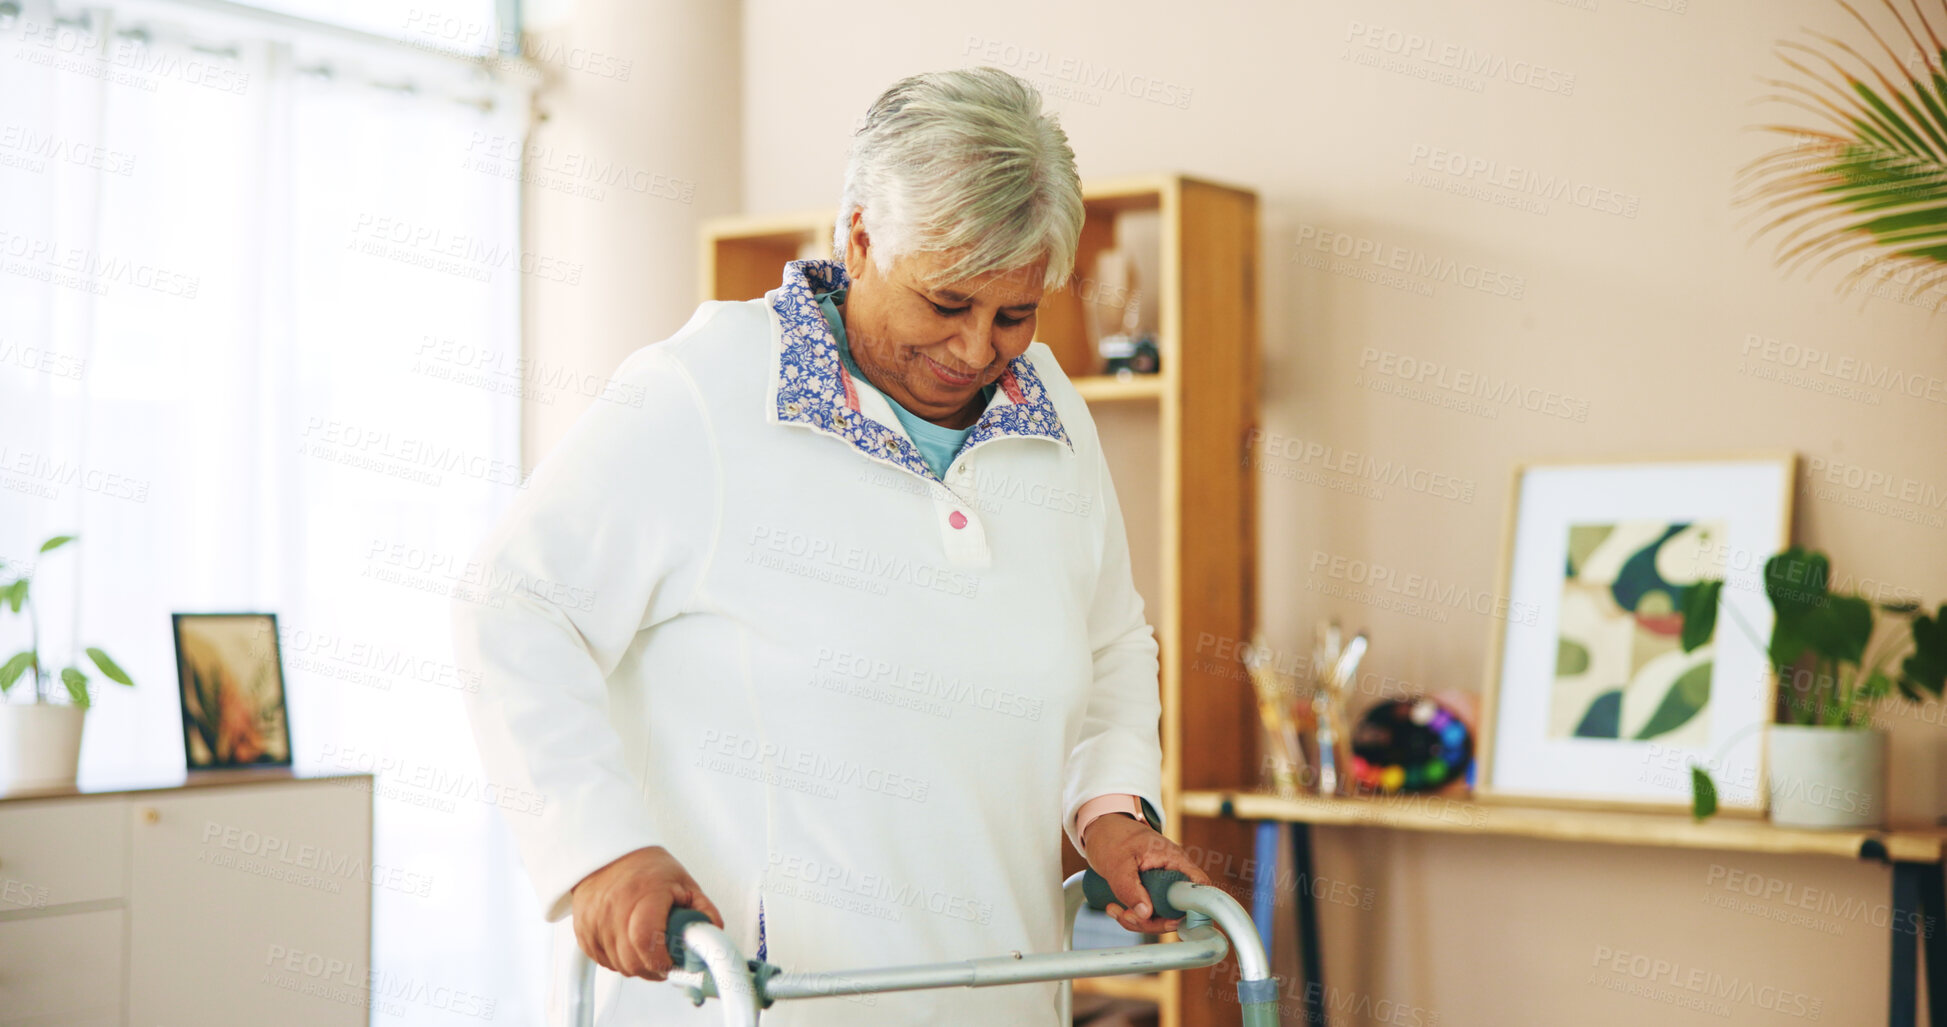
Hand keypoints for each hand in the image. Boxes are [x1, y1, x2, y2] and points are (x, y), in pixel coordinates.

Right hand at [570, 846, 723, 980]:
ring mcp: (595, 920)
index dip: (661, 960)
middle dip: (653, 967)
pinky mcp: (583, 931)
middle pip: (632, 960)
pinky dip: (618, 959)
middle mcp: (614, 907)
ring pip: (618, 966)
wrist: (610, 855)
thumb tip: (713, 935)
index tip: (673, 962)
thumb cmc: (648, 868)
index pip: (646, 940)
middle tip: (665, 958)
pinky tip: (628, 942)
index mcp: (644, 892)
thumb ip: (702, 910)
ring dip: (637, 964)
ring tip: (647, 945)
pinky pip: (603, 961)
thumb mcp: (683, 882)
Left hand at [1081, 814, 1212, 934]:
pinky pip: (1149, 912)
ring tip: (1114, 909)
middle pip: (1178, 909)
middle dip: (1152, 920)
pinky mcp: (1151, 891)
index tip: (1171, 921)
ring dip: (1138, 920)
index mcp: (1174, 860)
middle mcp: (1172, 873)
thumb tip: (1146, 914)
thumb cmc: (1112, 836)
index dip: (1194, 908)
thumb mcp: (1117, 862)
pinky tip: (1114, 908)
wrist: (1101, 827)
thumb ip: (1130, 888)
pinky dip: (1133, 915)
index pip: (1198, 886)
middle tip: (1127, 915)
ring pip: (1161, 914)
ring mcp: (1162, 883)